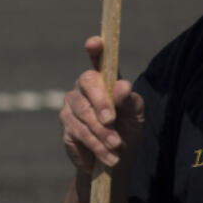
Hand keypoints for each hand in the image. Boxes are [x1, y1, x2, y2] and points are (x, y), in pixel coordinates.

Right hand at [59, 36, 144, 175]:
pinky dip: (95, 145)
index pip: (98, 59)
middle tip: (112, 121)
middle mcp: (84, 87)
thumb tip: (121, 86)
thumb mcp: (136, 116)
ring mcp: (71, 105)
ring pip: (83, 112)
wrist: (114, 159)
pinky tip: (108, 156)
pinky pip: (78, 132)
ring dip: (101, 131)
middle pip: (87, 83)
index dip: (95, 49)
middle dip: (100, 102)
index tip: (94, 43)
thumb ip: (130, 100)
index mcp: (104, 80)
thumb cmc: (126, 130)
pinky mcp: (66, 125)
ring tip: (117, 146)